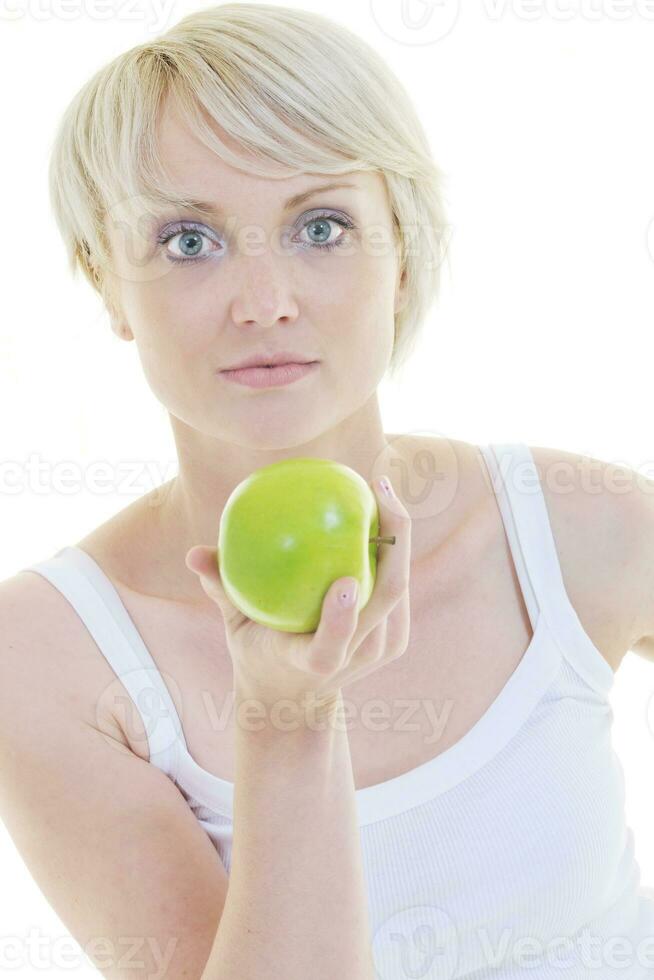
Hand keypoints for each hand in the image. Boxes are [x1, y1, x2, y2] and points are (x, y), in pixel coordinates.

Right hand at [185, 476, 410, 719]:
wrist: (297, 697)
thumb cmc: (258, 650)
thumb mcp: (234, 626)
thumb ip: (219, 589)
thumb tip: (193, 554)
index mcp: (313, 661)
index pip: (330, 648)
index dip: (341, 620)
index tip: (343, 581)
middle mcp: (353, 657)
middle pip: (385, 599)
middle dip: (394, 539)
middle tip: (377, 489)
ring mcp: (380, 650)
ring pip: (399, 587)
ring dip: (397, 533)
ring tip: (380, 488)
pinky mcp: (394, 641)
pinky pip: (398, 586)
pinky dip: (394, 546)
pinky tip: (382, 508)